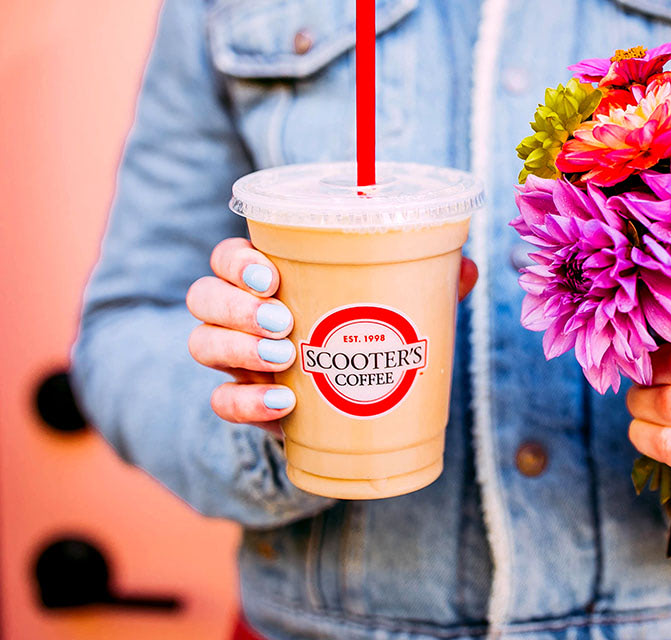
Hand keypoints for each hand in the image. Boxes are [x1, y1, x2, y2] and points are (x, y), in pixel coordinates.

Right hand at [187, 237, 478, 432]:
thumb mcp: (394, 309)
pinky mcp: (244, 404)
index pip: (228, 258)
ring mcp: (237, 361)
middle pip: (204, 296)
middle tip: (283, 318)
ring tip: (284, 355)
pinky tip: (282, 403)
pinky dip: (246, 401)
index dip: (237, 262)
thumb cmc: (365, 340)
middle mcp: (242, 316)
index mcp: (270, 281)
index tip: (271, 275)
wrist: (346, 413)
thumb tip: (468, 267)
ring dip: (237, 347)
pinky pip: (221, 401)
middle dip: (236, 305)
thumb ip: (425, 286)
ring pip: (202, 343)